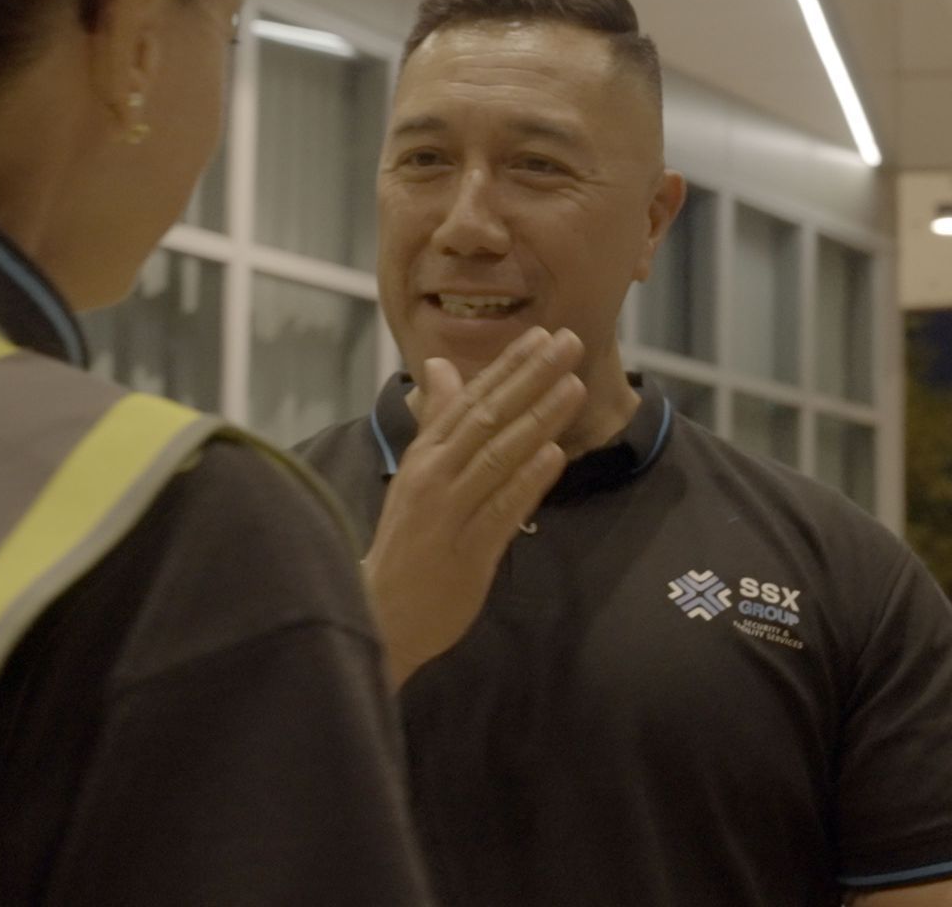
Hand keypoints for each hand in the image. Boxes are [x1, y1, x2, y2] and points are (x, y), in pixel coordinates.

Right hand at [363, 327, 586, 688]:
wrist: (377, 614)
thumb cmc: (405, 541)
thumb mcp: (415, 473)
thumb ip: (436, 421)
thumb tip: (440, 367)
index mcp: (424, 457)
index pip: (470, 401)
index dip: (507, 367)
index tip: (541, 335)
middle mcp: (435, 477)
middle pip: (488, 418)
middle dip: (531, 378)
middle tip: (569, 342)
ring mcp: (451, 514)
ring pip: (499, 457)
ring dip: (538, 419)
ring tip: (574, 386)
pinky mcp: (469, 553)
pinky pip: (501, 511)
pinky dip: (528, 481)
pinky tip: (555, 455)